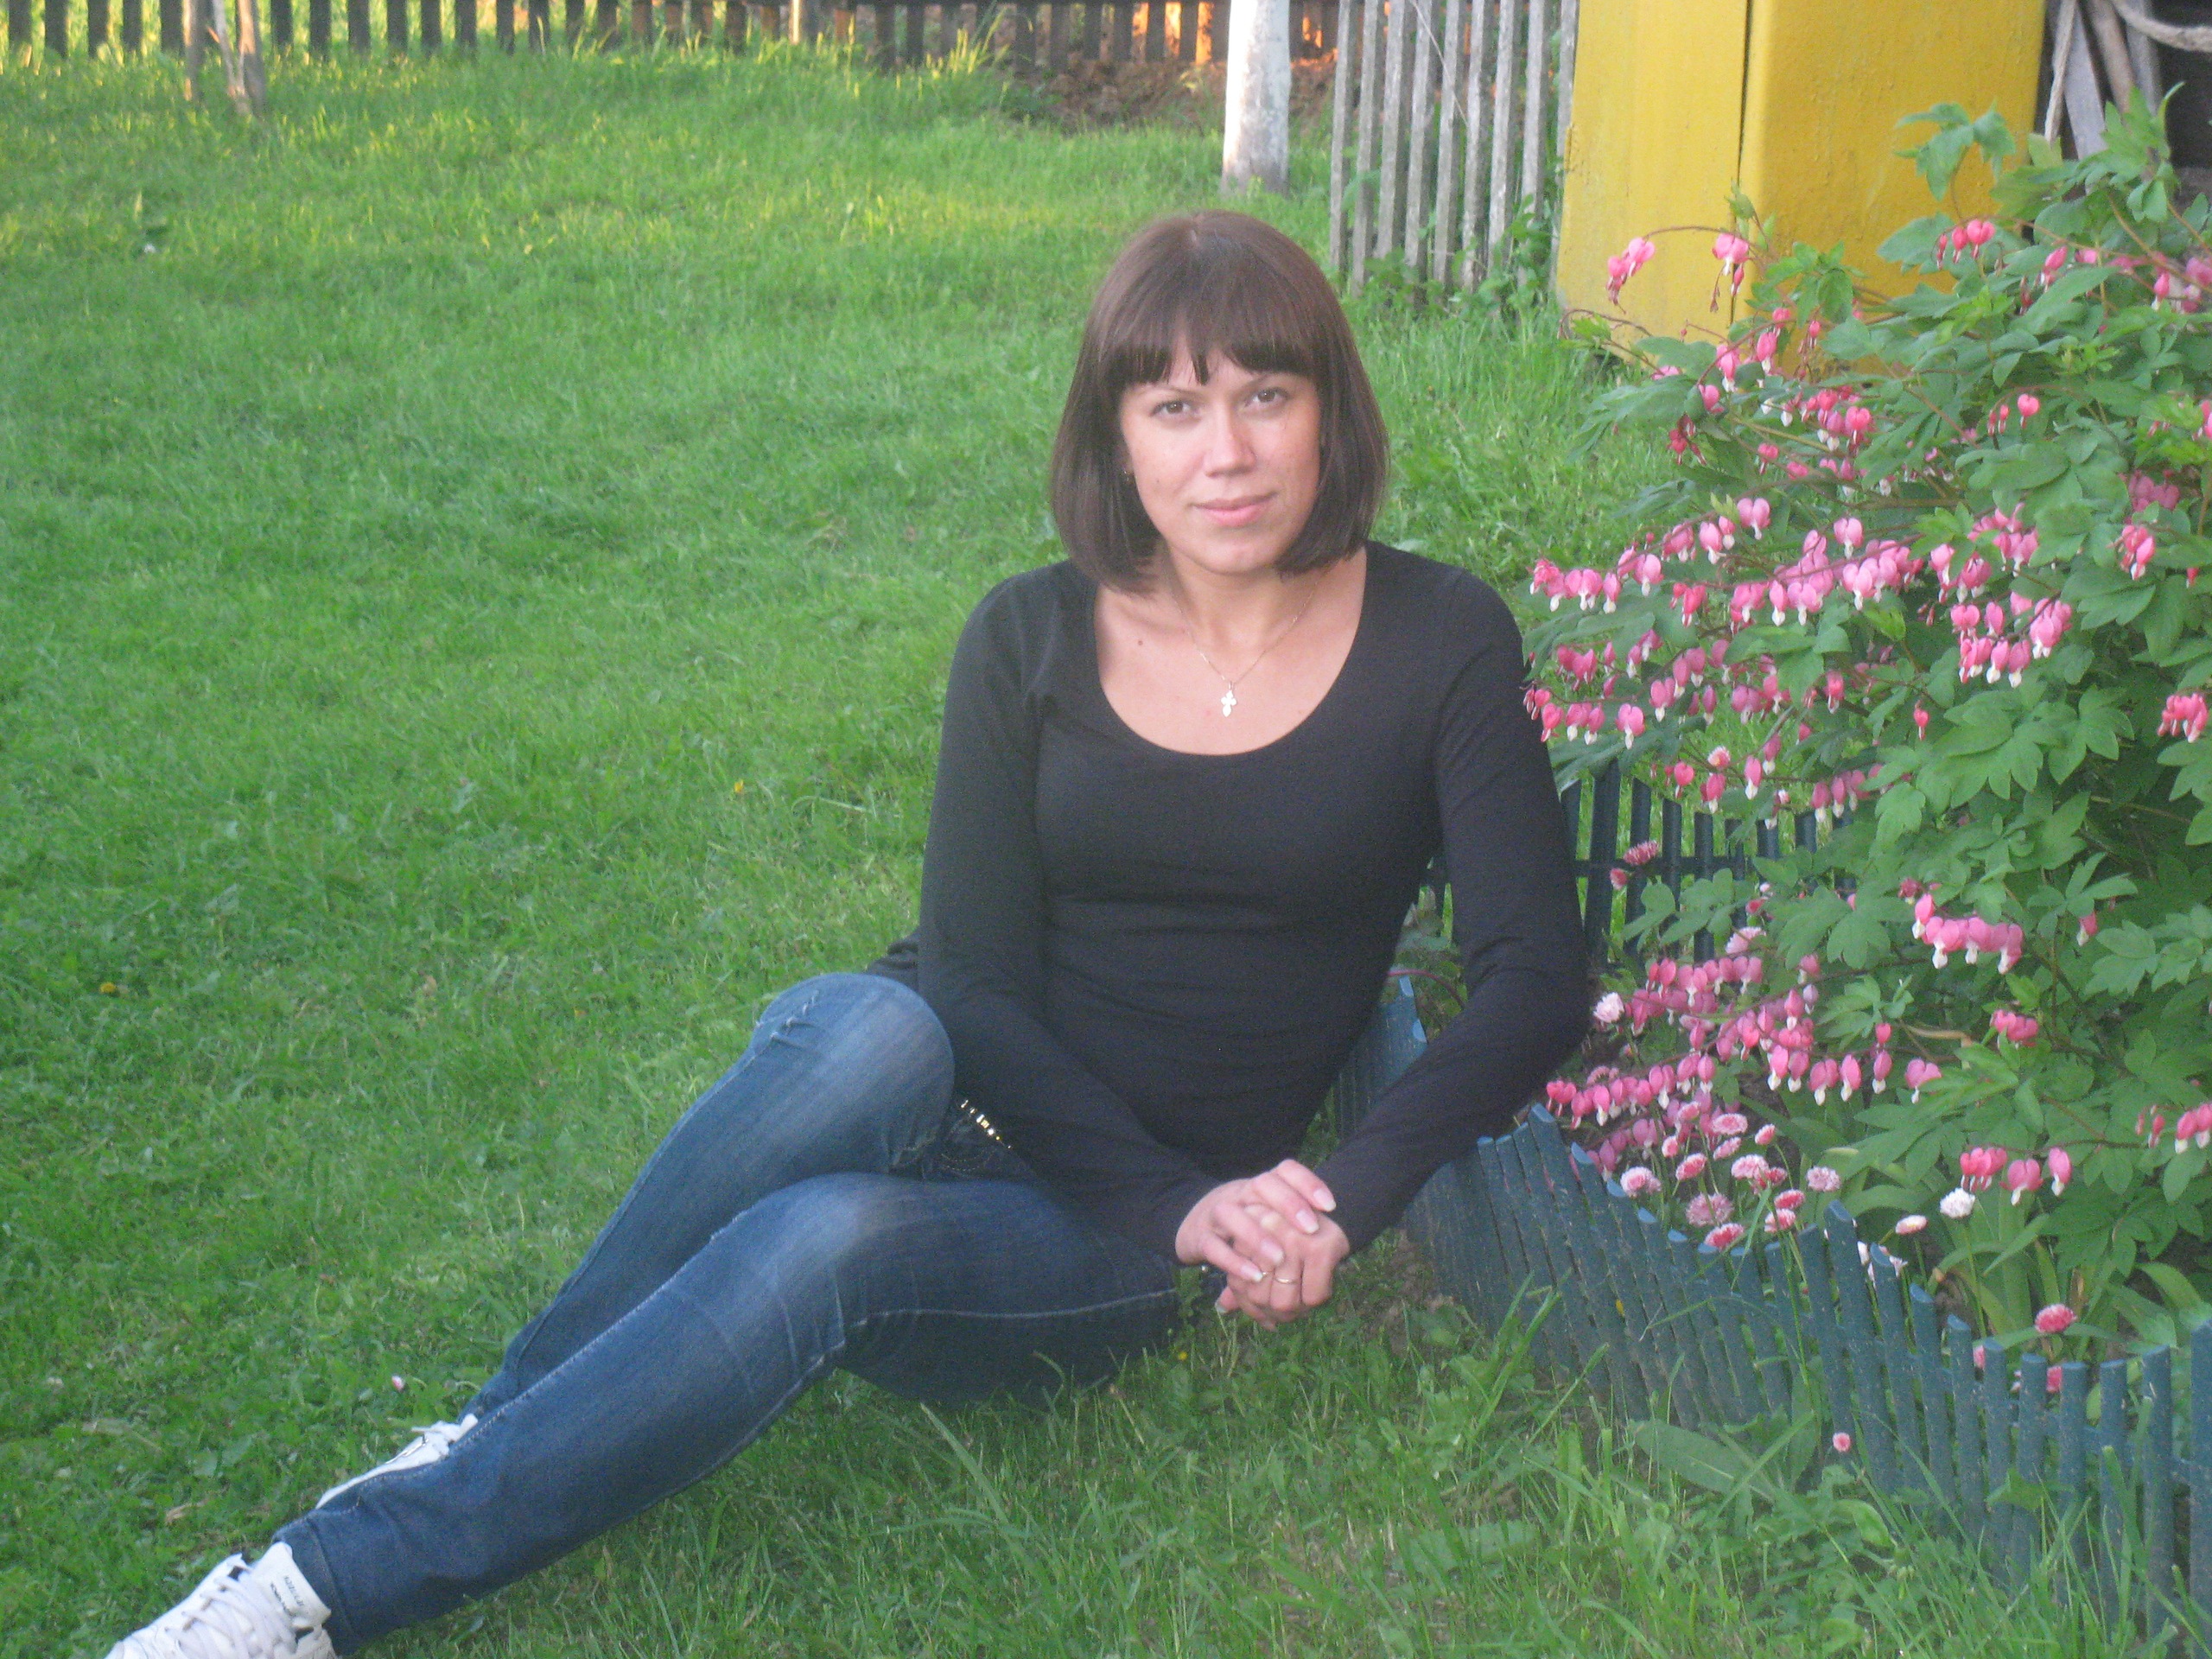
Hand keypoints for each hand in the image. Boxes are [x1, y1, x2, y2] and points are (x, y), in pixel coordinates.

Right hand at [1174, 1159, 1347, 1327]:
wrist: (1193, 1224)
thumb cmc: (1244, 1220)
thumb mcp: (1267, 1213)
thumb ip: (1296, 1222)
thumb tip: (1338, 1242)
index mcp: (1260, 1186)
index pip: (1285, 1170)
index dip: (1308, 1182)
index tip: (1330, 1206)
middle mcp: (1239, 1193)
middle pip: (1262, 1184)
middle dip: (1289, 1204)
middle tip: (1311, 1229)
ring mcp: (1217, 1213)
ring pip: (1233, 1214)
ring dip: (1258, 1235)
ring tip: (1280, 1258)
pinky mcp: (1201, 1238)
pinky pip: (1214, 1247)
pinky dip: (1234, 1261)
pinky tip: (1255, 1275)